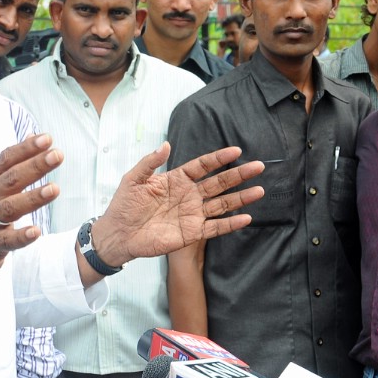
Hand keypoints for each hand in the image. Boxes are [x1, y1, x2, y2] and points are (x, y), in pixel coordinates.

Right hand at [0, 133, 62, 300]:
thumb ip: (10, 165)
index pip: (6, 160)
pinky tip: (35, 231)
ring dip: (33, 198)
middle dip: (35, 166)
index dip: (26, 149)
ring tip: (54, 189)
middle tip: (57, 155)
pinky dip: (21, 236)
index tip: (47, 138)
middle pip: (11, 179)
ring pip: (10, 207)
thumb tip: (33, 138)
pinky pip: (7, 240)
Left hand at [90, 144, 264, 270]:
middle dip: (238, 175)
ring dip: (240, 198)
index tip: (236, 150)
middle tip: (258, 166)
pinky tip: (246, 218)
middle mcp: (189, 195)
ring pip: (222, 204)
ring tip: (259, 190)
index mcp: (176, 179)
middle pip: (218, 183)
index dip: (219, 158)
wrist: (118, 233)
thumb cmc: (124, 205)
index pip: (202, 166)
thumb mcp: (133, 178)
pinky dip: (230, 224)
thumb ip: (150, 162)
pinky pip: (215, 227)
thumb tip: (166, 144)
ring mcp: (192, 214)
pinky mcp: (191, 233)